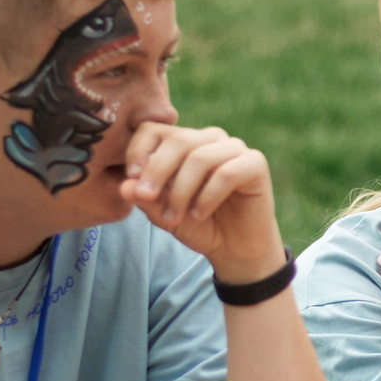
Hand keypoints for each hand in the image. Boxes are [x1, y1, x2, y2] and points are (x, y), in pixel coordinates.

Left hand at [121, 123, 288, 280]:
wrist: (234, 250)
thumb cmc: (197, 226)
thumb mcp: (163, 213)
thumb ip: (146, 198)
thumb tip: (124, 185)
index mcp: (185, 144)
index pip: (155, 130)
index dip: (139, 150)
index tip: (131, 177)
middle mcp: (210, 140)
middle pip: (178, 140)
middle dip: (157, 171)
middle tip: (146, 198)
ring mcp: (235, 149)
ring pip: (200, 157)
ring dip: (181, 191)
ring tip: (174, 218)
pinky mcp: (255, 164)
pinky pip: (227, 173)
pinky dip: (207, 197)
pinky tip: (199, 214)